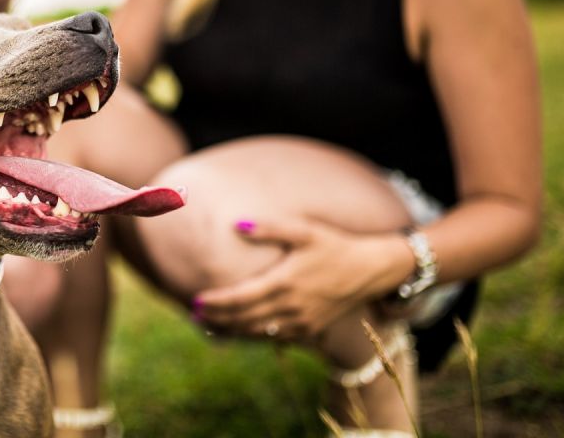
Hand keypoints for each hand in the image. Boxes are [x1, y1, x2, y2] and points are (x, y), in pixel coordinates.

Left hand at [193, 218, 388, 341]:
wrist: (370, 271)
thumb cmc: (334, 245)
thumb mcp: (304, 231)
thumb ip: (269, 228)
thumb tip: (236, 224)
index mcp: (285, 282)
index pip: (241, 298)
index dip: (216, 302)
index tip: (195, 300)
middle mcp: (291, 307)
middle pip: (245, 320)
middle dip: (217, 319)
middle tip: (193, 315)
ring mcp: (302, 322)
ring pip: (259, 334)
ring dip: (232, 332)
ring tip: (208, 326)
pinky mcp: (310, 331)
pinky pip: (276, 339)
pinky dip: (254, 337)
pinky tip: (240, 332)